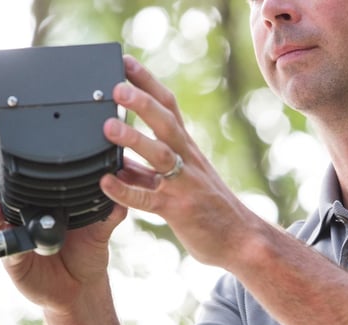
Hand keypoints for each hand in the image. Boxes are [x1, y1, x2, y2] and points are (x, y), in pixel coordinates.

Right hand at [0, 175, 126, 311]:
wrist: (81, 287)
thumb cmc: (87, 253)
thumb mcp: (100, 230)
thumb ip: (108, 212)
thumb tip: (121, 193)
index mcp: (40, 203)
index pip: (16, 180)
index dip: (6, 171)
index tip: (7, 165)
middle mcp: (22, 216)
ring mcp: (14, 236)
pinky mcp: (12, 258)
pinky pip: (1, 247)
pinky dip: (2, 242)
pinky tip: (11, 241)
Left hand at [100, 55, 265, 270]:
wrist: (242, 239)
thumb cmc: (208, 209)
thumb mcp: (180, 181)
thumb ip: (146, 170)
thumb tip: (114, 161)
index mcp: (187, 148)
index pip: (169, 106)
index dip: (147, 82)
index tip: (125, 61)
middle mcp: (187, 160)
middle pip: (166, 122)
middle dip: (142, 101)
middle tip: (116, 86)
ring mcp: (184, 184)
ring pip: (160, 154)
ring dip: (134, 138)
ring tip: (108, 126)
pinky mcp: (178, 210)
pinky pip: (148, 198)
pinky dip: (126, 190)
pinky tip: (105, 182)